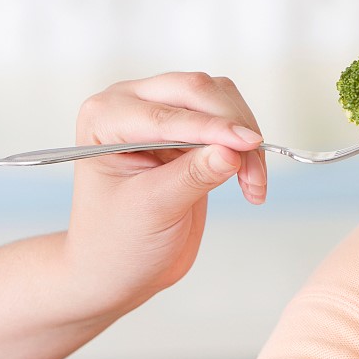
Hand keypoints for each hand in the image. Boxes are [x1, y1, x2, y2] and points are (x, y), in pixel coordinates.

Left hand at [64, 72, 268, 315]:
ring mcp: (161, 111)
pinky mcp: (190, 127)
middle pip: (197, 90)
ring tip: (252, 184)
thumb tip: (232, 150)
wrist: (118, 268)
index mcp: (105, 117)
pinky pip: (229, 118)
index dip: (213, 128)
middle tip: (254, 171)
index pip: (167, 113)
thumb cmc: (117, 243)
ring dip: (244, 137)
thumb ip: (192, 176)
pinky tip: (249, 180)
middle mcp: (131, 104)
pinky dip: (246, 146)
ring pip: (220, 98)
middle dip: (232, 128)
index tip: (249, 145)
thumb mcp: (152, 210)